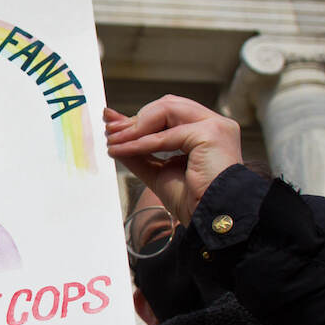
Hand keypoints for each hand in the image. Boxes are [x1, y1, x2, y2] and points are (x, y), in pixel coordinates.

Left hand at [105, 96, 242, 224]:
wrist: (212, 219)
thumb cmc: (194, 201)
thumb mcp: (160, 172)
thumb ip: (141, 153)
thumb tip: (116, 137)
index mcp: (207, 131)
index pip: (171, 113)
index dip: (141, 118)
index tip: (114, 126)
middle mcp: (214, 125)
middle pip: (168, 105)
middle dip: (136, 118)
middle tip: (110, 130)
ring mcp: (215, 127)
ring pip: (167, 110)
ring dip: (135, 126)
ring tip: (114, 139)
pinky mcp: (209, 134)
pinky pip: (166, 135)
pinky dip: (140, 142)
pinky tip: (123, 149)